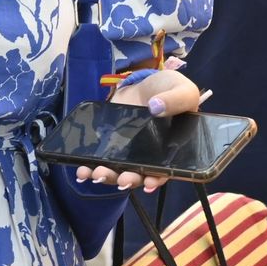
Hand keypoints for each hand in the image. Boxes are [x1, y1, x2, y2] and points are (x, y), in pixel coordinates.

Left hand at [77, 70, 203, 192]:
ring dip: (107, 175)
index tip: (149, 183)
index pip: (163, 171)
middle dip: (128, 179)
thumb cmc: (172, 91)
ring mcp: (127, 149)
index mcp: (170, 151)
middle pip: (137, 174)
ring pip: (118, 169)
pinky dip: (90, 164)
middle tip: (122, 179)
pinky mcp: (111, 139)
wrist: (149, 82)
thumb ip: (177, 99)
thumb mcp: (183, 91)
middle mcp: (147, 155)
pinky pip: (101, 156)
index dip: (156, 180)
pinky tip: (83, 168)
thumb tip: (156, 106)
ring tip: (96, 174)